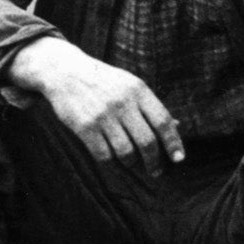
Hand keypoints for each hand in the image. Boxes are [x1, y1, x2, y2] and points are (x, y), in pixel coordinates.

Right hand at [9, 38, 185, 171]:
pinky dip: (112, 164)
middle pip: (147, 141)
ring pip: (126, 152)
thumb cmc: (103, 81)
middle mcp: (122, 103)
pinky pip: (104, 156)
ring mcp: (102, 116)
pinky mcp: (84, 127)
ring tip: (133, 164)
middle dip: (154, 162)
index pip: (162, 121)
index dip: (173, 143)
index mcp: (138, 90)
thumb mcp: (130, 85)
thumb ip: (151, 106)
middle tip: (156, 171)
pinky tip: (115, 163)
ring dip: (132, 164)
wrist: (65, 72)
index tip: (179, 158)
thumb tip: (177, 126)